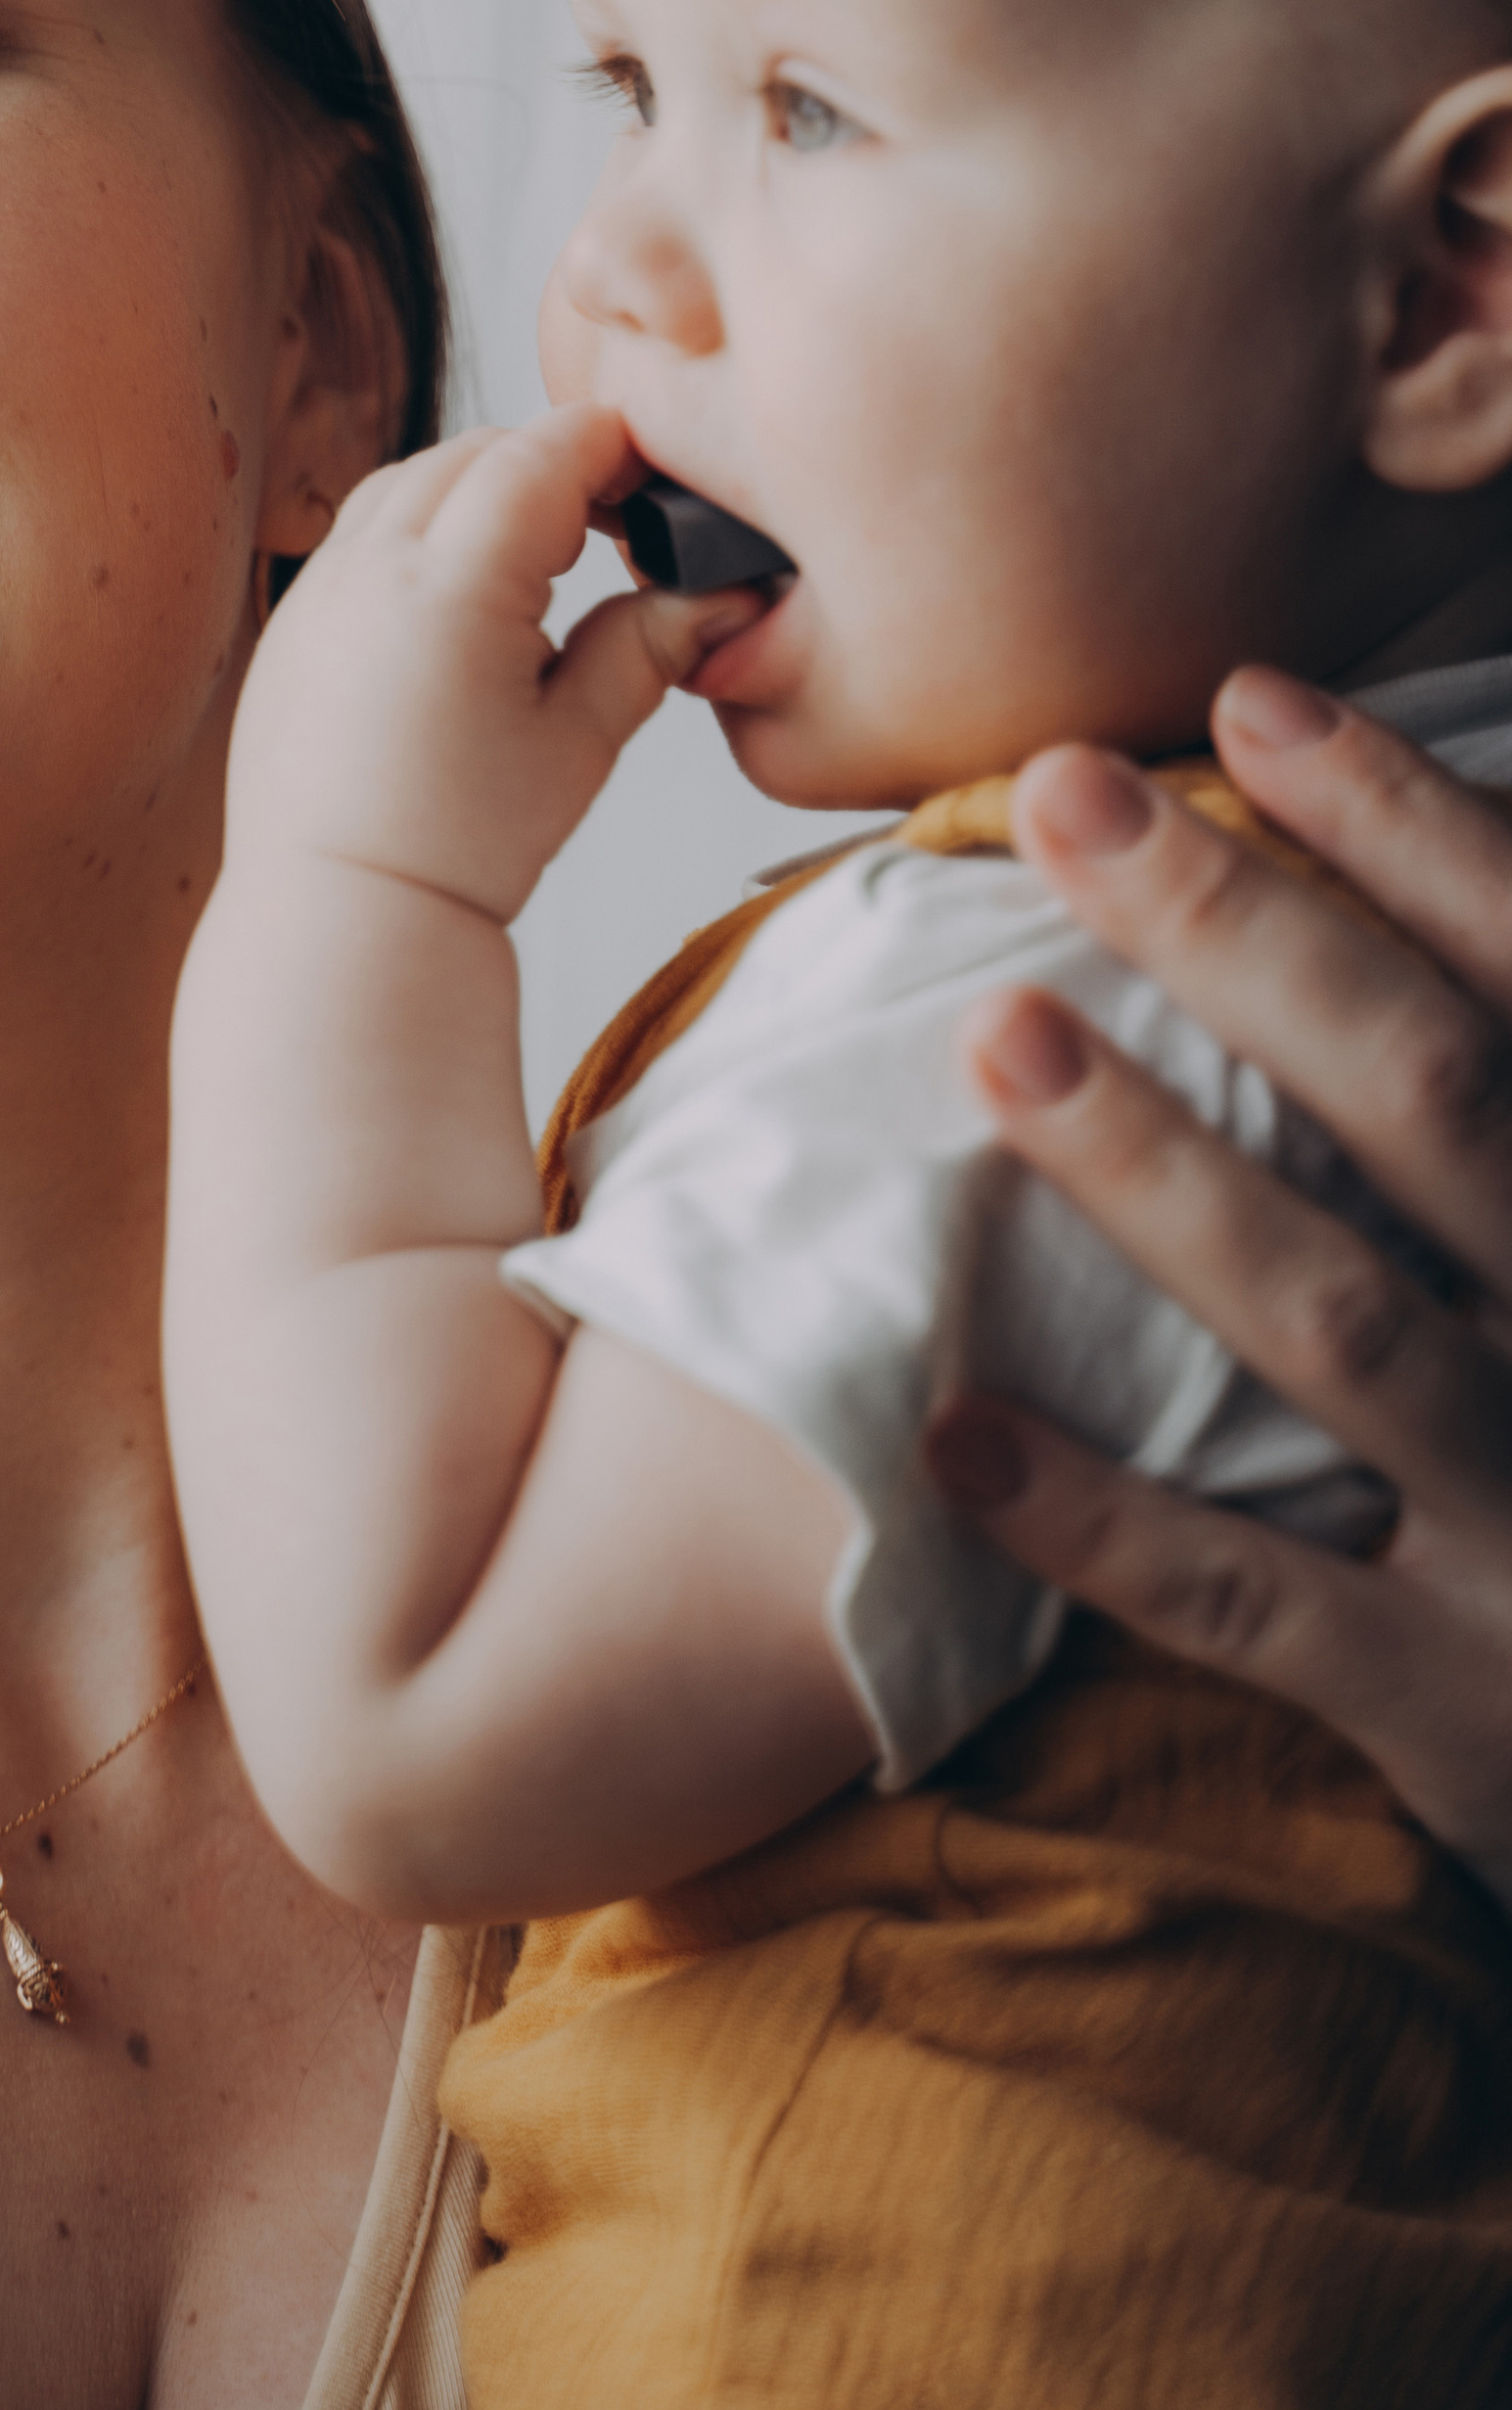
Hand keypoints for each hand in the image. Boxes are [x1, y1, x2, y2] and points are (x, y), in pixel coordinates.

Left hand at [227, 407, 756, 922]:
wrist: (344, 914)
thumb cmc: (459, 849)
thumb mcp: (580, 743)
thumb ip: (649, 647)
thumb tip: (718, 597)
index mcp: (449, 591)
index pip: (538, 460)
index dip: (603, 445)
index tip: (650, 462)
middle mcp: (370, 573)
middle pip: (473, 455)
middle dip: (546, 462)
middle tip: (611, 511)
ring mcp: (319, 591)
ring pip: (409, 480)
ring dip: (478, 486)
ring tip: (541, 547)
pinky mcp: (293, 620)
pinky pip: (359, 531)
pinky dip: (420, 525)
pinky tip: (463, 585)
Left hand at [927, 667, 1511, 1884]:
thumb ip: (1502, 1077)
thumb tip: (1400, 861)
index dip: (1410, 827)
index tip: (1245, 701)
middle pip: (1434, 1097)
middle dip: (1245, 934)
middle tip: (1056, 792)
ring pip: (1342, 1323)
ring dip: (1162, 1172)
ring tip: (994, 1033)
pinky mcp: (1462, 1708)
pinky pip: (1260, 1604)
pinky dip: (1107, 1520)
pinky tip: (952, 1429)